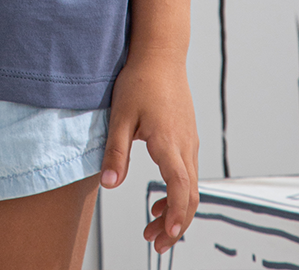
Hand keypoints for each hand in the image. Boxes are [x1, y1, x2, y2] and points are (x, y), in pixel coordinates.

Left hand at [99, 56, 198, 254]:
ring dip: (175, 210)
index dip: (176, 215)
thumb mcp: (120, 116)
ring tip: (153, 226)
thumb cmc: (140, 80)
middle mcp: (185, 145)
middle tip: (156, 243)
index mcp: (169, 142)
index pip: (180, 188)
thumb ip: (116, 152)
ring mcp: (189, 140)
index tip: (168, 235)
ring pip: (190, 185)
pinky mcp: (187, 136)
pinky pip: (187, 172)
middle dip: (176, 224)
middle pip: (190, 195)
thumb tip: (108, 184)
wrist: (160, 53)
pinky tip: (160, 198)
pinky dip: (177, 192)